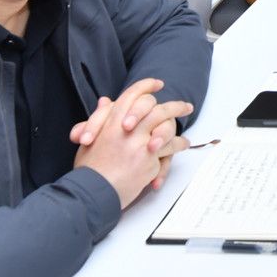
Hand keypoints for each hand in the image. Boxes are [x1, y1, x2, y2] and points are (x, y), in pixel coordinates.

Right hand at [72, 78, 193, 207]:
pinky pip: (169, 149)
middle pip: (157, 109)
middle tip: (186, 107)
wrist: (92, 191)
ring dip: (179, 128)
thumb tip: (105, 100)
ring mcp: (140, 143)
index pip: (132, 95)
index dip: (146, 86)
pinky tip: (182, 144)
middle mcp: (128, 128)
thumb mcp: (89, 138)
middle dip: (174, 106)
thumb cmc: (89, 168)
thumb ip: (100, 118)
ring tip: (186, 135)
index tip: (158, 84)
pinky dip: (177, 146)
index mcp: (112, 121)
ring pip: (167, 127)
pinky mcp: (149, 159)